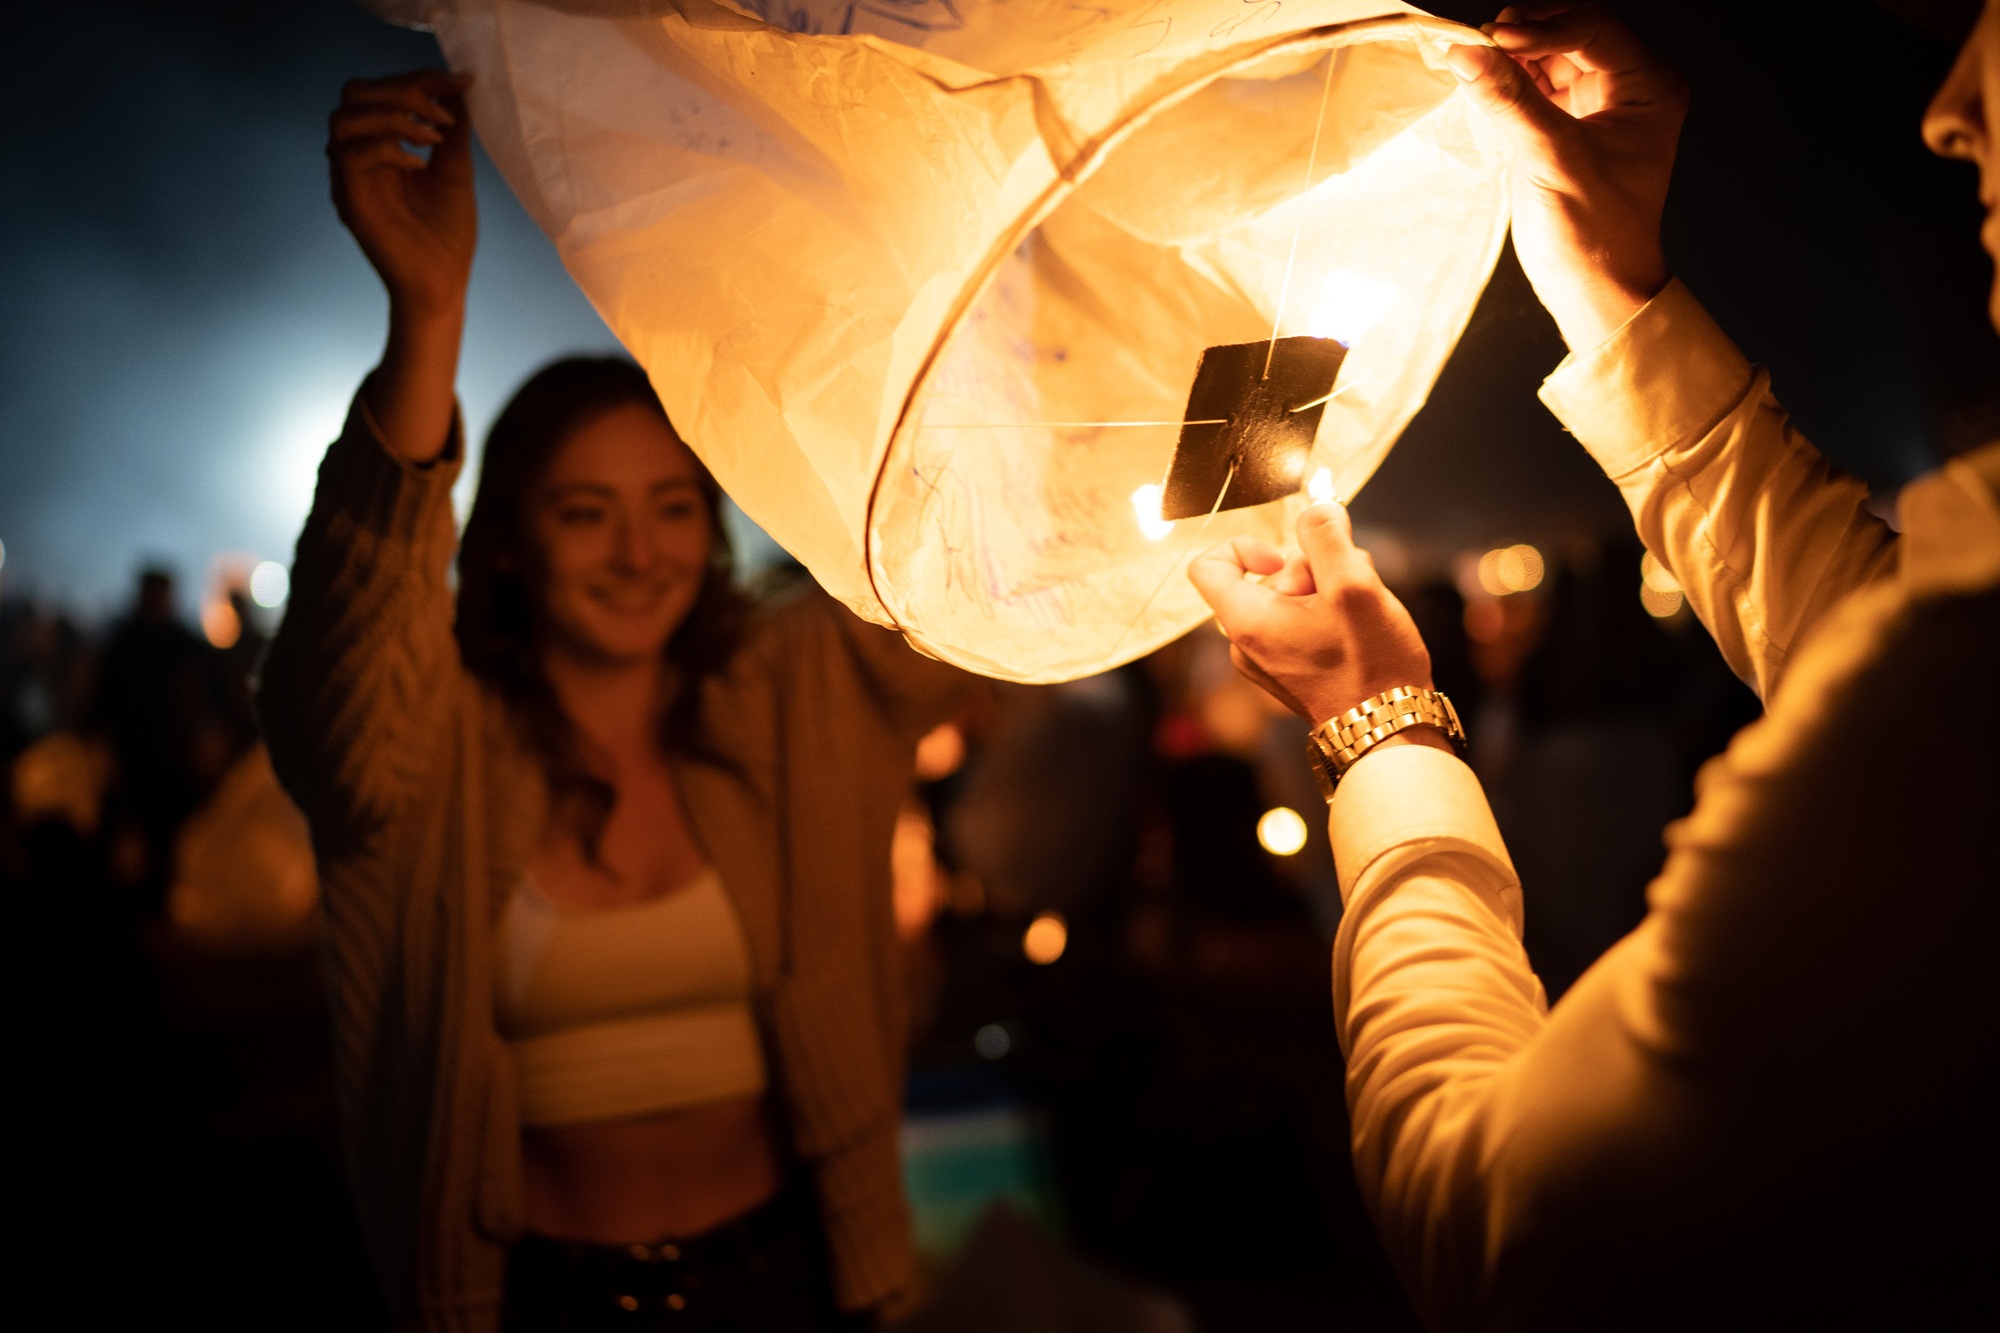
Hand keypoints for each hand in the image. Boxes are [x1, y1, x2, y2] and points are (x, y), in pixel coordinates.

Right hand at [328, 70, 476, 321]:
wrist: (443, 284)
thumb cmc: (447, 234)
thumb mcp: (455, 169)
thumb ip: (452, 129)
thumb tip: (458, 87)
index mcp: (380, 145)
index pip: (380, 91)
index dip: (418, 78)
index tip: (459, 81)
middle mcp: (357, 156)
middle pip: (354, 94)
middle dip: (402, 90)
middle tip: (442, 114)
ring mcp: (349, 178)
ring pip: (344, 118)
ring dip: (393, 116)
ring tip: (432, 137)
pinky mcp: (349, 201)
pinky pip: (351, 156)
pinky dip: (388, 149)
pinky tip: (421, 165)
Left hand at [1188, 502, 1436, 730]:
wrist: (1388, 733)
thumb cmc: (1370, 665)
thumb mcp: (1354, 586)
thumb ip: (1327, 538)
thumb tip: (1315, 508)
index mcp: (1246, 622)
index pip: (1207, 566)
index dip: (1244, 547)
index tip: (1284, 558)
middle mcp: (1246, 643)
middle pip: (1266, 577)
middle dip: (1310, 568)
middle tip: (1347, 590)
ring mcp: (1268, 659)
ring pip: (1291, 597)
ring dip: (1327, 589)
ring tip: (1363, 610)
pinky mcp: (1292, 669)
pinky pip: (1302, 622)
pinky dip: (1329, 613)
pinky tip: (1361, 626)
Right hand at [1446, 4, 1686, 351]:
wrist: (1595, 289)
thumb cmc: (1594, 233)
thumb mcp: (1551, 159)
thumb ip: (1509, 100)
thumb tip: (1466, 51)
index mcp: (1649, 86)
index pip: (1591, 28)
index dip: (1539, 29)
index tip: (1491, 42)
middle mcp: (1630, 86)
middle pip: (1570, 31)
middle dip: (1522, 35)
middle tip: (1477, 48)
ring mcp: (1599, 103)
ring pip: (1549, 54)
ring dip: (1510, 57)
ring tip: (1474, 67)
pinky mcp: (1568, 124)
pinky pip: (1535, 85)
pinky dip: (1508, 81)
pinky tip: (1482, 86)